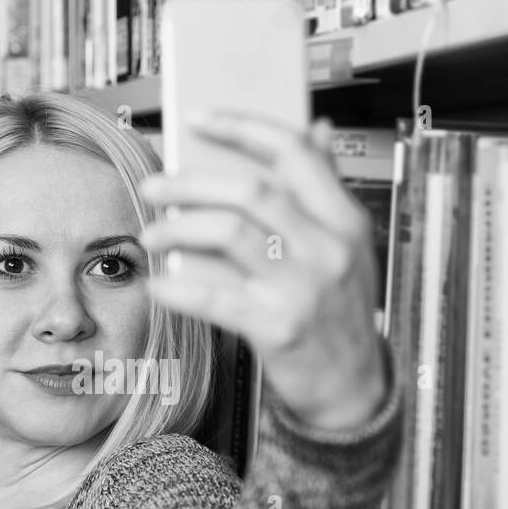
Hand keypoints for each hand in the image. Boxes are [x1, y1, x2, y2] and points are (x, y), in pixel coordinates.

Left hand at [138, 111, 386, 431]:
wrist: (355, 389)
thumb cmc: (339, 314)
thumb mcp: (348, 246)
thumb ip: (326, 189)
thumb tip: (316, 128)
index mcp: (345, 220)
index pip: (293, 153)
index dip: (242, 128)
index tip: (198, 119)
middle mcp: (329, 248)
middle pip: (249, 192)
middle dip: (190, 182)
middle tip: (154, 186)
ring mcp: (305, 289)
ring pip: (227, 234)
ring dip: (177, 228)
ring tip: (152, 234)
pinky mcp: (278, 328)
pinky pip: (215, 296)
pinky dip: (178, 288)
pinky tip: (158, 284)